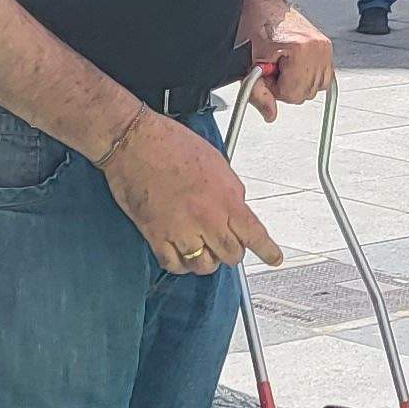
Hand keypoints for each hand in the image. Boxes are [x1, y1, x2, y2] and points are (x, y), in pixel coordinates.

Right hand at [103, 113, 279, 275]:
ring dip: (206, 261)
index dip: (267, 251)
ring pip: (203, 265)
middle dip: (231, 252)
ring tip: (202, 250)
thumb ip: (230, 191)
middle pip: (231, 255)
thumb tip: (236, 208)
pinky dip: (180, 264)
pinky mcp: (156, 235)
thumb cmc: (170, 144)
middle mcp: (206, 218)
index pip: (254, 234)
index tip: (273, 258)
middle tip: (226, 245)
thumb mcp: (216, 163)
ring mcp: (181, 230)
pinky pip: (174, 265)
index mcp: (225, 198)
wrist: (135, 142)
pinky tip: (181, 255)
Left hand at [242, 0, 330, 118]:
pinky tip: (295, 65)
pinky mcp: (326, 46)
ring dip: (297, 81)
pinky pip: (324, 77)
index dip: (274, 88)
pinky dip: (309, 76)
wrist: (261, 4)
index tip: (266, 73)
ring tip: (282, 64)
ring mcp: (324, 46)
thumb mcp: (250, 62)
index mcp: (300, 49)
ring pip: (316, 88)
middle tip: (272, 67)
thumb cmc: (253, 25)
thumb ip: (259, 93)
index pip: (293, 94)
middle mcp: (317, 47)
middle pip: (305, 93)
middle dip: (285, 86)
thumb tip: (270, 114)